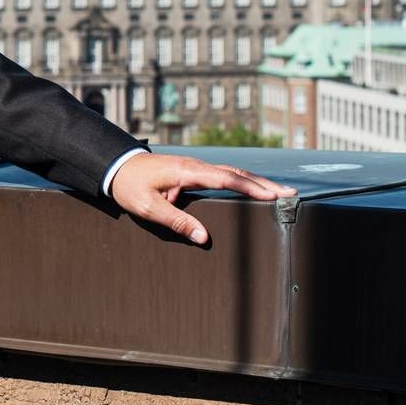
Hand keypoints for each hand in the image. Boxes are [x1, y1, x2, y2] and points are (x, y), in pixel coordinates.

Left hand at [108, 153, 295, 246]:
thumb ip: (177, 221)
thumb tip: (203, 238)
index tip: (272, 195)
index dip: (251, 188)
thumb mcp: (149, 208)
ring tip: (280, 192)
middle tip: (289, 194)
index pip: (226, 178)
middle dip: (264, 184)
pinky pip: (223, 174)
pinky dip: (242, 180)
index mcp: (187, 172)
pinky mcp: (193, 171)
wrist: (116, 167)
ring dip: (256, 182)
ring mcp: (195, 167)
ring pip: (232, 172)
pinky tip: (254, 188)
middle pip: (237, 173)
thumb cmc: (130, 187)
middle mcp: (196, 166)